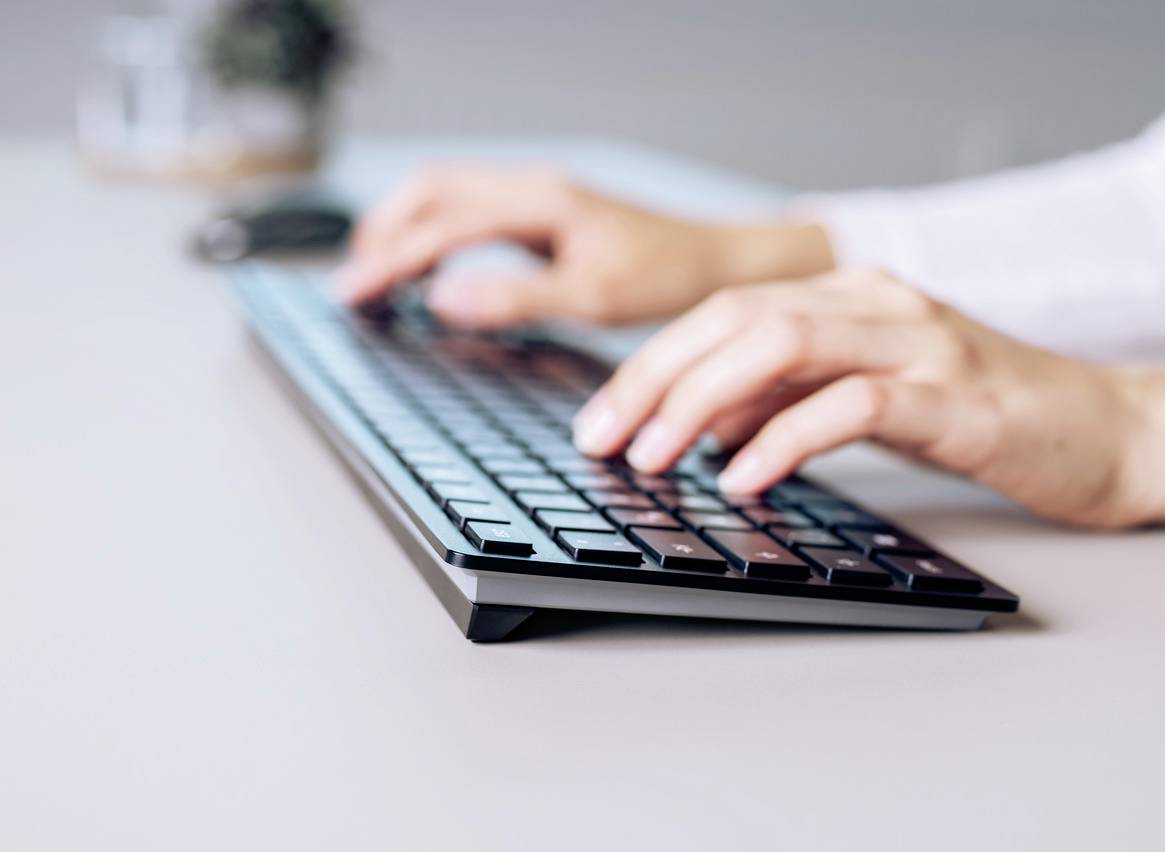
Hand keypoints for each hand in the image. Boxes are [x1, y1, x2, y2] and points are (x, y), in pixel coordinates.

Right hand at [337, 165, 833, 328]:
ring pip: (445, 194)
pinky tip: (428, 268)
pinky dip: (433, 233)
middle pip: (430, 192)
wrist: (710, 261)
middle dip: (383, 235)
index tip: (354, 294)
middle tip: (354, 287)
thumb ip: (513, 298)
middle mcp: (531, 186)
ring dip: (404, 228)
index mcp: (539, 201)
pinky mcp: (541, 211)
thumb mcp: (590, 298)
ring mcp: (535, 195)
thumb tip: (440, 300)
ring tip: (374, 276)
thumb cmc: (662, 277)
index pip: (442, 225)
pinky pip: (469, 209)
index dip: (391, 260)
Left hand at [572, 268, 1164, 529]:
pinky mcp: (953, 393)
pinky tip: (743, 479)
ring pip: (780, 342)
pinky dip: (782, 440)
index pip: (723, 312)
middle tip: (603, 442)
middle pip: (735, 318)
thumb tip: (696, 425)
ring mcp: (917, 340)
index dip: (650, 364)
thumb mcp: (864, 401)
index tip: (599, 421)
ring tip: (653, 458)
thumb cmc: (980, 418)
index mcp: (849, 294)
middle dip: (654, 380)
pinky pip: (850, 404)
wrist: (1106, 432)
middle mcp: (876, 299)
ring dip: (699, 402)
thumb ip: (786, 400)